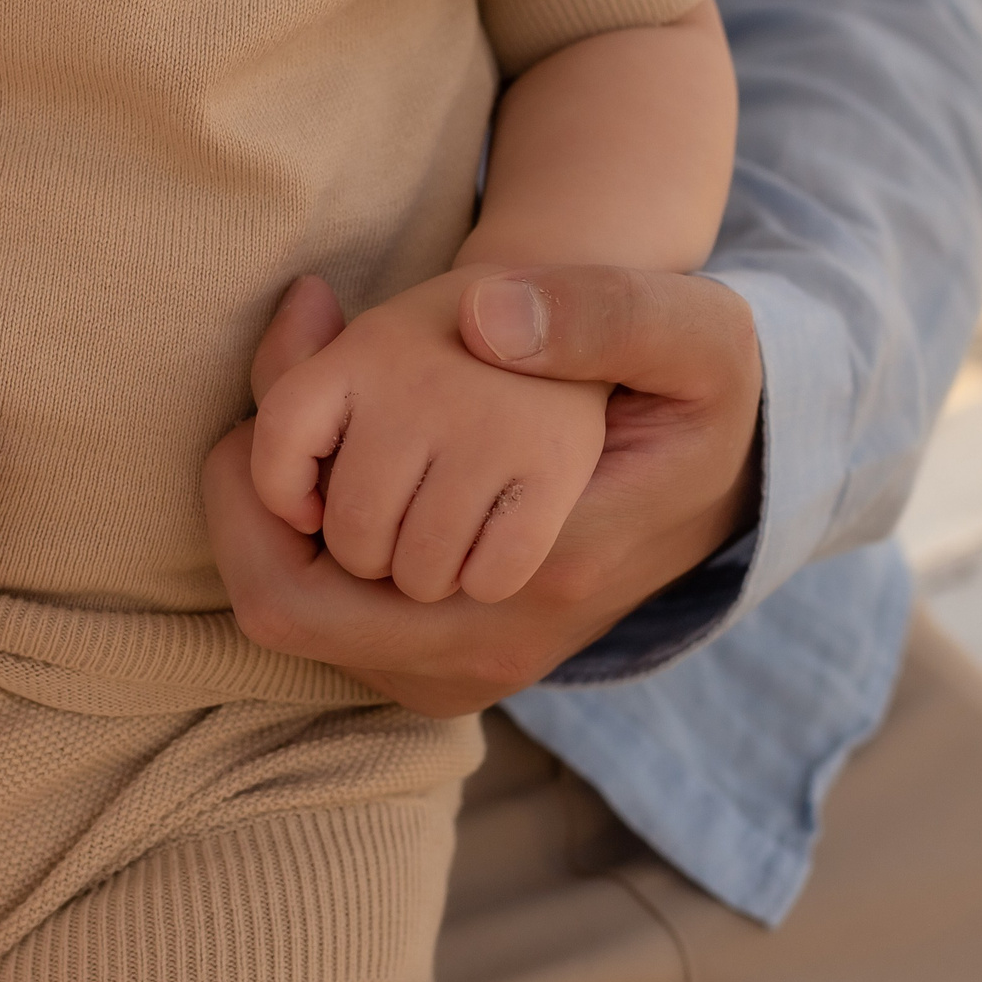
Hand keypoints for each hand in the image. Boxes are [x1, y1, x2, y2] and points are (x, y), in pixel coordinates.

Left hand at [208, 267, 759, 716]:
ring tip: (301, 451)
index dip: (256, 491)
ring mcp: (481, 668)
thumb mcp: (691, 330)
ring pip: (306, 627)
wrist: (734, 467)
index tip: (269, 405)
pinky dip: (317, 565)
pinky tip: (335, 492)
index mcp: (541, 568)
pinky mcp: (469, 668)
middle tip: (253, 428)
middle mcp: (498, 644)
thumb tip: (485, 324)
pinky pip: (344, 635)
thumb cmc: (698, 390)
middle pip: (288, 616)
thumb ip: (602, 314)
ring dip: (278, 537)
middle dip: (247, 517)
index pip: (310, 582)